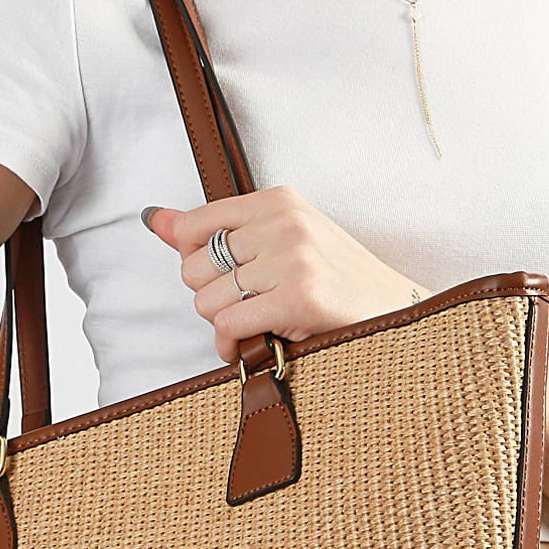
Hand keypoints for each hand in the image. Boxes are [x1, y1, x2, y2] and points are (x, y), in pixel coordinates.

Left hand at [142, 186, 423, 365]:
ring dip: (225, 326)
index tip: (225, 277)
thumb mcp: (280, 241)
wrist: (394, 310)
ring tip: (256, 326)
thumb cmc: (335, 281)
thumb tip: (153, 219)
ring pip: (208, 301)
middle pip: (194, 268)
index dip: (197, 263)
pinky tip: (255, 346)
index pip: (193, 226)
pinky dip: (233, 347)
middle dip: (212, 297)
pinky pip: (229, 326)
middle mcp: (284, 223)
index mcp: (278, 201)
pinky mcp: (298, 298)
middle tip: (248, 306)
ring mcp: (292, 259)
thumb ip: (214, 230)